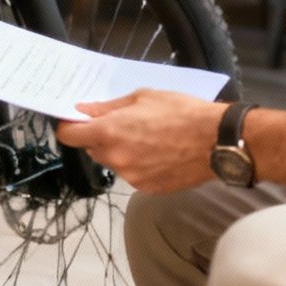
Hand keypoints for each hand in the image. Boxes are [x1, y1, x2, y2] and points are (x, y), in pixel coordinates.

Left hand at [53, 90, 223, 194]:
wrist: (216, 141)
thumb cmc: (182, 112)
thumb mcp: (142, 97)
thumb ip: (108, 107)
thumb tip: (84, 110)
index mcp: (109, 132)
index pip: (69, 136)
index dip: (68, 126)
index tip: (74, 120)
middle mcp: (116, 158)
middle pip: (91, 149)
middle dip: (99, 136)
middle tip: (121, 123)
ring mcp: (131, 177)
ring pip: (113, 162)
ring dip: (120, 151)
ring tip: (147, 137)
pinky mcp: (147, 188)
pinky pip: (132, 174)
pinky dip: (138, 164)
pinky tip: (158, 152)